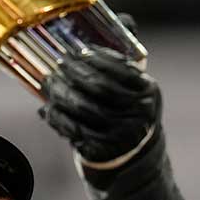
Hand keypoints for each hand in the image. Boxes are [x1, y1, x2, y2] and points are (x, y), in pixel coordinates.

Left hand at [40, 46, 158, 164]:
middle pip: (103, 87)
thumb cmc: (125, 107)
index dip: (100, 59)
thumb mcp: (130, 86)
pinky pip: (76, 129)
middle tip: (62, 63)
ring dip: (65, 91)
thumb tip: (80, 54)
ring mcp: (122, 132)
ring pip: (86, 107)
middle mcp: (139, 112)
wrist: (131, 147)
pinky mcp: (105, 147)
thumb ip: (113, 69)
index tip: (81, 52)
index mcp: (149, 91)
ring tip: (53, 81)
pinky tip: (50, 107)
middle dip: (78, 73)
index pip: (122, 71)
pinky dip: (59, 117)